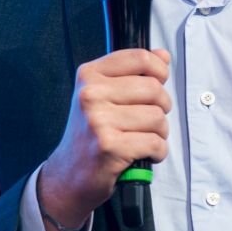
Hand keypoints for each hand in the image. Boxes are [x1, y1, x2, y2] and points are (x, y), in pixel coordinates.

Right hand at [39, 49, 171, 230]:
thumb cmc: (90, 134)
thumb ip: (133, 73)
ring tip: (141, 139)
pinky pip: (155, 143)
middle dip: (161, 108)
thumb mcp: (104, 95)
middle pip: (154, 89)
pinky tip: (142, 155)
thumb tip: (163, 55)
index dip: (159, 71)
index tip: (159, 83)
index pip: (140, 58)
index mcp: (89, 75)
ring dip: (159, 133)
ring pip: (157, 117)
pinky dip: (157, 152)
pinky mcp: (109, 146)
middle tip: (148, 121)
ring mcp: (98, 120)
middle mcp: (90, 94)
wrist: (69, 175)